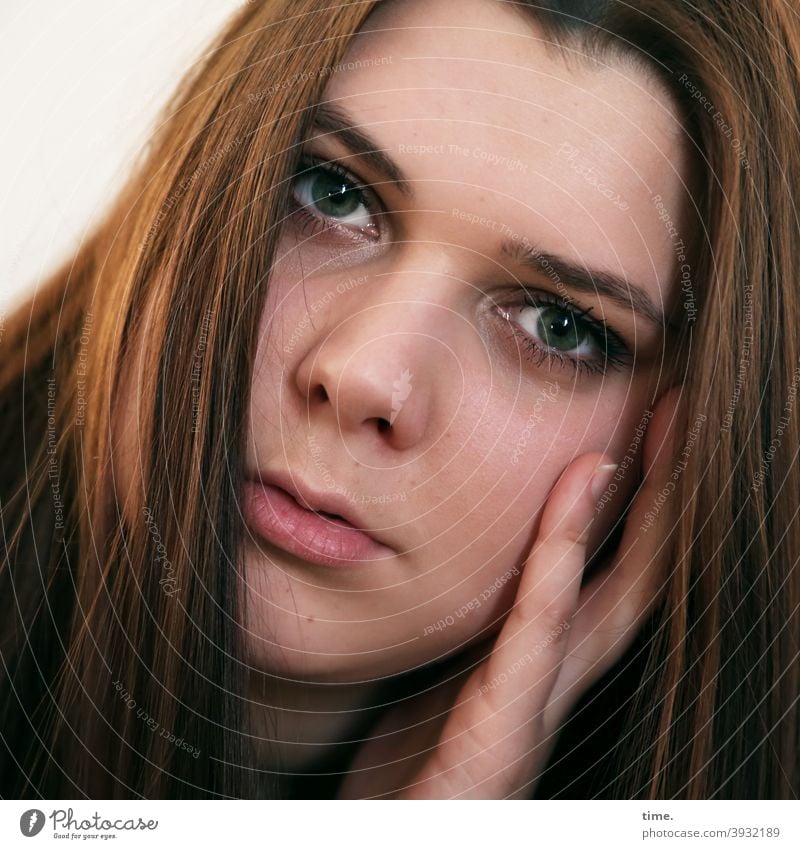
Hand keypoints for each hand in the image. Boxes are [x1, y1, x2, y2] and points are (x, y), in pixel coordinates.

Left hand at [337, 388, 679, 798]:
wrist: (391, 835)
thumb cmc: (411, 760)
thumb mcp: (448, 674)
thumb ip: (480, 625)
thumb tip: (492, 558)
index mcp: (542, 665)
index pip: (606, 571)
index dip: (639, 500)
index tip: (649, 424)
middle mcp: (554, 682)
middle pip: (631, 574)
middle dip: (662, 493)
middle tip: (680, 412)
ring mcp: (535, 710)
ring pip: (605, 599)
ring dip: (632, 514)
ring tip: (654, 438)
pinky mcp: (500, 735)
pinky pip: (535, 636)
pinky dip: (556, 567)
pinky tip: (576, 501)